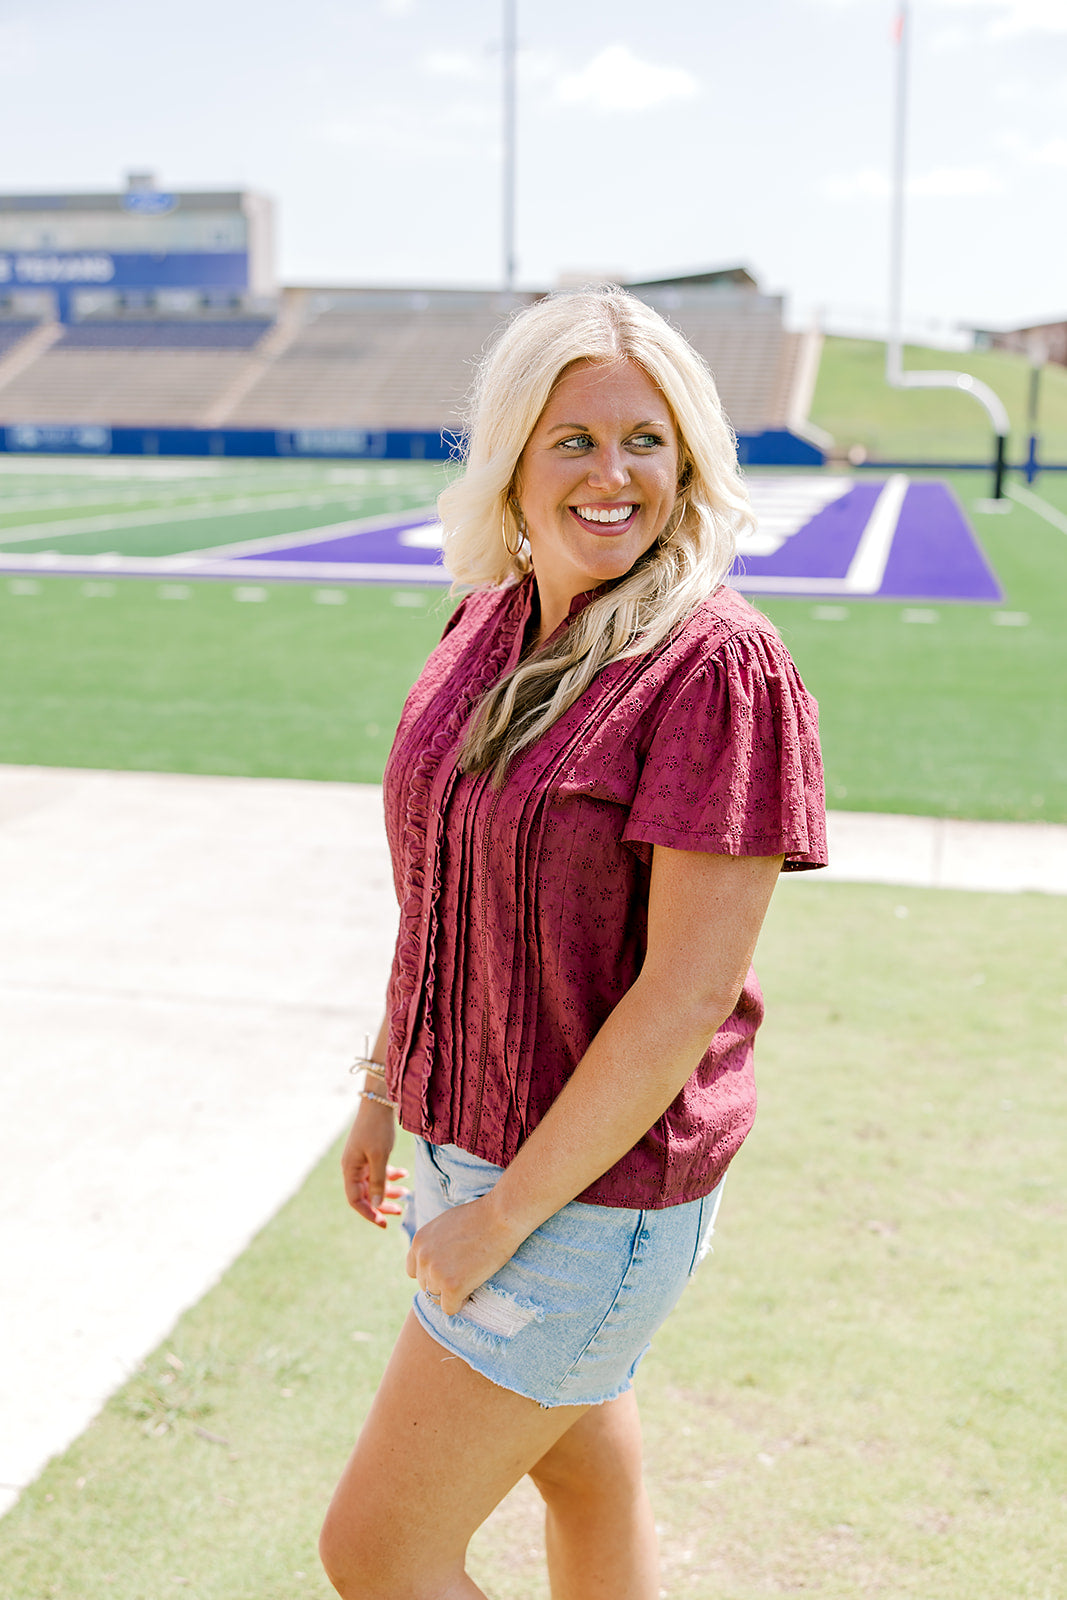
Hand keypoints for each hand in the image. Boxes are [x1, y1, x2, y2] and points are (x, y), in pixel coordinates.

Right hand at [341, 1100, 407, 1228]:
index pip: (355, 1200)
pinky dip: (391, 1175)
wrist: (379, 1101)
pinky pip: (379, 1170)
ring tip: (408, 1194)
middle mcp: (352, 1166)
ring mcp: (361, 1159)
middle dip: (382, 1204)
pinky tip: (404, 1175)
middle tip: (401, 1212)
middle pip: (365, 1194)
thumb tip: (375, 1206)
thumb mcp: (380, 1157)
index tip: (385, 1223)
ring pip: (374, 1183)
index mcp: (349, 1169)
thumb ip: (378, 1182)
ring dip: (389, 1190)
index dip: (369, 1213)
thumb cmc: (377, 1128)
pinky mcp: (370, 1152)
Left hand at [405, 1192, 523, 1316]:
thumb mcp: (446, 1225)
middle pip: (426, 1286)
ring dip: (452, 1293)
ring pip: (437, 1298)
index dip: (432, 1273)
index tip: (449, 1268)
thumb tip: (435, 1262)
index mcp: (419, 1241)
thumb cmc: (481, 1217)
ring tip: (471, 1276)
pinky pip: (450, 1308)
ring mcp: (436, 1272)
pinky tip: (473, 1285)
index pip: (414, 1271)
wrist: (501, 1217)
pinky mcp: (451, 1286)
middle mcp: (423, 1257)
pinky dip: (461, 1302)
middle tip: (466, 1270)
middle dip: (443, 1283)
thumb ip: (434, 1244)